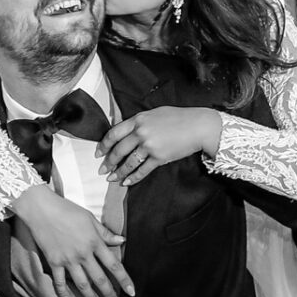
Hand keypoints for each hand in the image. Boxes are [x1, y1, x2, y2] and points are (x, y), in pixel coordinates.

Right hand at [10, 185, 132, 296]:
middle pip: (99, 278)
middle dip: (109, 293)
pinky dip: (62, 293)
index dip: (124, 280)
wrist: (42, 209)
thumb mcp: (90, 218)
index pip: (114, 265)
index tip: (131, 292)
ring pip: (82, 284)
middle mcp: (83, 254)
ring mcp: (68, 259)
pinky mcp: (54, 262)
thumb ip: (105, 233)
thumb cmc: (67, 210)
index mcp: (95, 242)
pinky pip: (59, 281)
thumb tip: (121, 240)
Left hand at [99, 106, 222, 186]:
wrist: (197, 126)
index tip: (98, 153)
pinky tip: (127, 182)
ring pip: (128, 162)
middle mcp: (141, 132)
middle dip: (108, 162)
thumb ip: (139, 122)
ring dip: (119, 172)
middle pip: (118, 150)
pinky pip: (143, 170)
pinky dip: (134, 178)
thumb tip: (126, 131)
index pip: (114, 133)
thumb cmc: (179, 118)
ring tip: (112, 179)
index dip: (103, 145)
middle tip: (102, 169)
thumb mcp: (155, 113)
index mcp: (138, 120)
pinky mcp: (159, 158)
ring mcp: (150, 146)